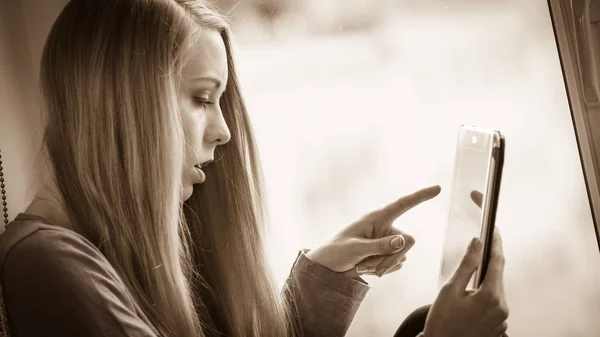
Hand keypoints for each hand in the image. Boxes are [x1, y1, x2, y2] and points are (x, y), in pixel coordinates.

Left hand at [306, 185, 440, 277]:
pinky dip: (383, 270)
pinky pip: (397, 264)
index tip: (438, 189)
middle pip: (408, 241)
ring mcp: (387, 242)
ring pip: (402, 255)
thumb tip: (403, 242)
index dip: (421, 196)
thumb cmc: (336, 251)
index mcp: (376, 217)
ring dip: (383, 265)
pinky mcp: (386, 254)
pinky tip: (365, 268)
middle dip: (393, 257)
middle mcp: (385, 227)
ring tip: (361, 265)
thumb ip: (379, 246)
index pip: (403, 204)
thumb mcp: (355, 248)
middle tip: (375, 270)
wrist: (327, 268)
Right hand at [423, 188, 508, 336]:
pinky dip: (482, 299)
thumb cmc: (442, 323)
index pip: (498, 261)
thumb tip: (476, 243)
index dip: (496, 242)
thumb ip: (466, 264)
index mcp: (490, 296)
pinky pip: (493, 305)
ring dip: (481, 285)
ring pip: (494, 290)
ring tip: (460, 296)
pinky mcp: (499, 327)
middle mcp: (502, 307)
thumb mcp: (449, 290)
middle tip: (471, 260)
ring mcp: (502, 319)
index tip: (495, 228)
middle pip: (496, 276)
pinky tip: (466, 307)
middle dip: (484, 266)